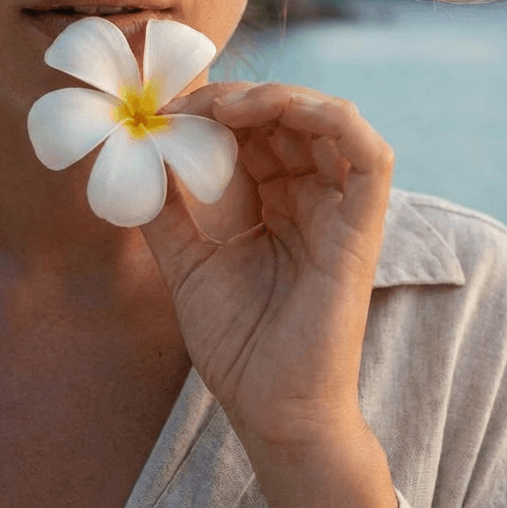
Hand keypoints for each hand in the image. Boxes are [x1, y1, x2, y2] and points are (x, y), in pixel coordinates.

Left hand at [140, 82, 394, 448]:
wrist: (272, 408)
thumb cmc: (238, 345)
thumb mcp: (187, 264)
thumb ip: (166, 212)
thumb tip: (134, 159)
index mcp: (277, 205)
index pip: (257, 135)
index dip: (218, 112)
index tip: (170, 114)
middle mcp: (313, 200)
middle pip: (292, 120)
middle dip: (243, 99)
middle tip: (194, 105)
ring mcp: (341, 211)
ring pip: (331, 124)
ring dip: (283, 100)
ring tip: (230, 107)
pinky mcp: (364, 227)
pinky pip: (372, 158)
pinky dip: (339, 121)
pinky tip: (291, 110)